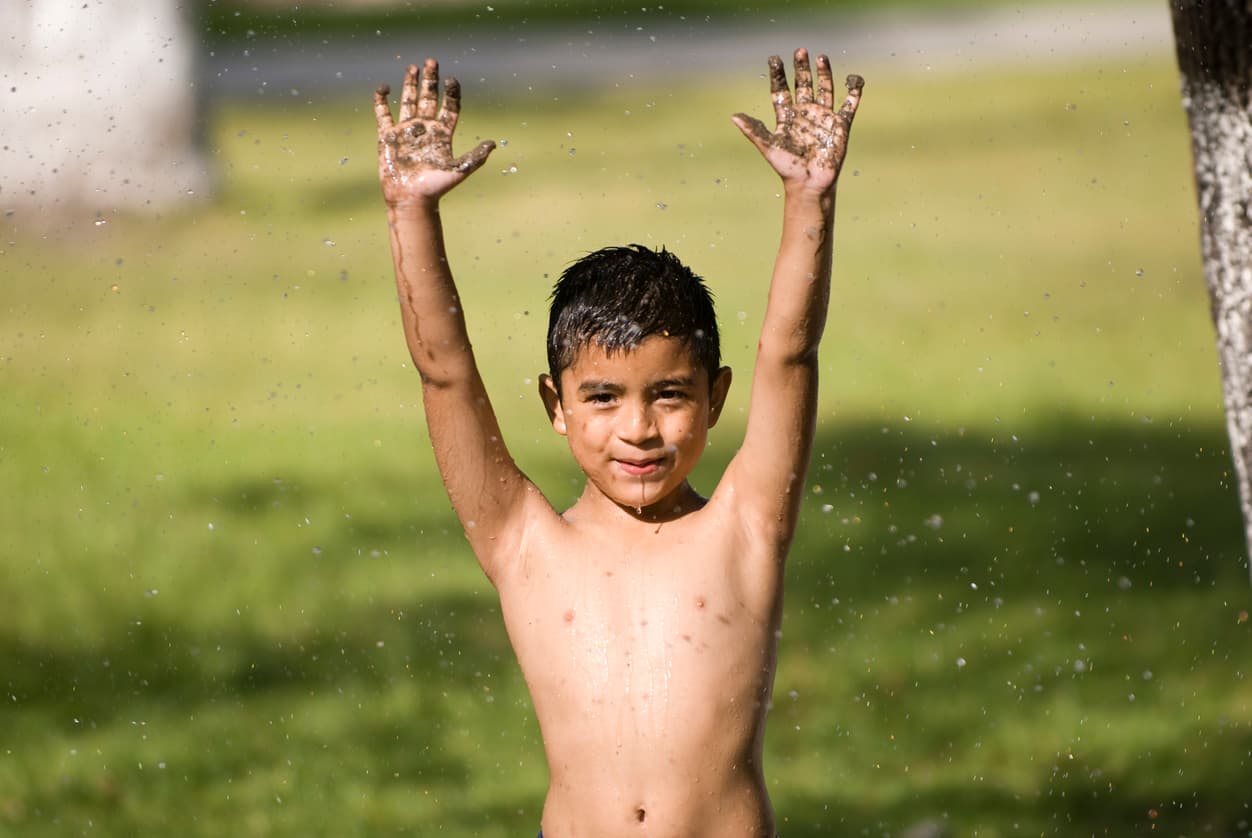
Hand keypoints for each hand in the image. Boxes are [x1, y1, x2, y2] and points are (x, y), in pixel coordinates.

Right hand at [374, 58, 495, 204]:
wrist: (411, 199)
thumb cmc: (436, 188)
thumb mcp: (459, 171)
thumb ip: (475, 157)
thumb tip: (493, 143)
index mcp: (442, 135)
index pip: (450, 108)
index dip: (452, 93)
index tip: (452, 80)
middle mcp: (425, 129)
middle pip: (429, 98)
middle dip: (431, 80)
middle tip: (432, 61)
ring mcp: (406, 131)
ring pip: (409, 101)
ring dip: (410, 84)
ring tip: (412, 67)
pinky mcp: (388, 136)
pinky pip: (383, 114)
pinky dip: (382, 100)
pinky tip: (384, 87)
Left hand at [732, 49, 862, 193]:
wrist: (809, 184)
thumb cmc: (787, 168)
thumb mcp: (769, 146)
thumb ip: (754, 130)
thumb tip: (733, 117)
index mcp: (787, 117)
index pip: (781, 91)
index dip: (778, 75)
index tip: (774, 59)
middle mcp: (805, 114)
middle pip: (803, 85)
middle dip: (801, 68)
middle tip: (799, 51)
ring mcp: (823, 118)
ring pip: (825, 90)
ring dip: (824, 74)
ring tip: (820, 57)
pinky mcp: (840, 125)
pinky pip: (849, 105)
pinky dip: (854, 92)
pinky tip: (854, 78)